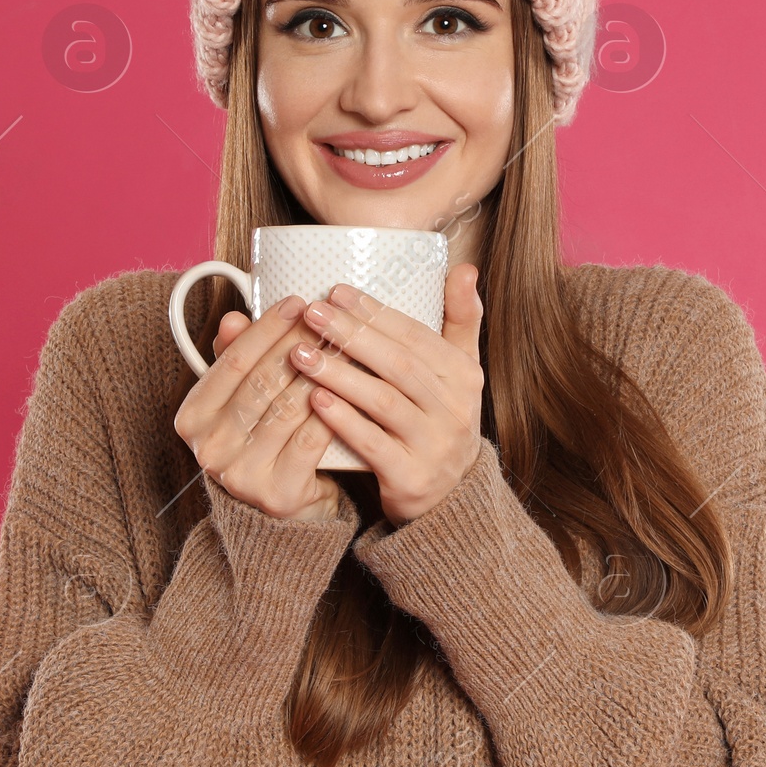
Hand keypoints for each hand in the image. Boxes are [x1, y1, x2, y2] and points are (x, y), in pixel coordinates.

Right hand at [172, 295, 340, 522]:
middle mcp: (209, 448)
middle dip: (300, 344)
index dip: (267, 328)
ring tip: (347, 345)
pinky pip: (311, 438)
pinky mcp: (277, 493)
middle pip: (263, 381)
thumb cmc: (266, 443)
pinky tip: (353, 386)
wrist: (285, 511)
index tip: (298, 302)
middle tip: (330, 319)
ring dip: (323, 373)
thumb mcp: (243, 400)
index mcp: (193, 417)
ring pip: (289, 408)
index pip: (233, 360)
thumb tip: (233, 318)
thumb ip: (236, 360)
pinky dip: (334, 408)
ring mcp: (241, 474)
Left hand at [288, 263, 484, 525]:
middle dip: (352, 335)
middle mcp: (455, 409)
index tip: (335, 291)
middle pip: (398, 365)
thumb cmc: (439, 420)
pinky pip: (373, 446)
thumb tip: (464, 268)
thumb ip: (461, 320)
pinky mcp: (412, 478)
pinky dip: (344, 422)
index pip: (416, 335)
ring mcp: (435, 446)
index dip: (375, 312)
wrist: (449, 498)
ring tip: (301, 354)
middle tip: (310, 314)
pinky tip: (315, 400)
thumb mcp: (459, 372)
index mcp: (463, 376)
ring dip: (340, 374)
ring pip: (383, 402)